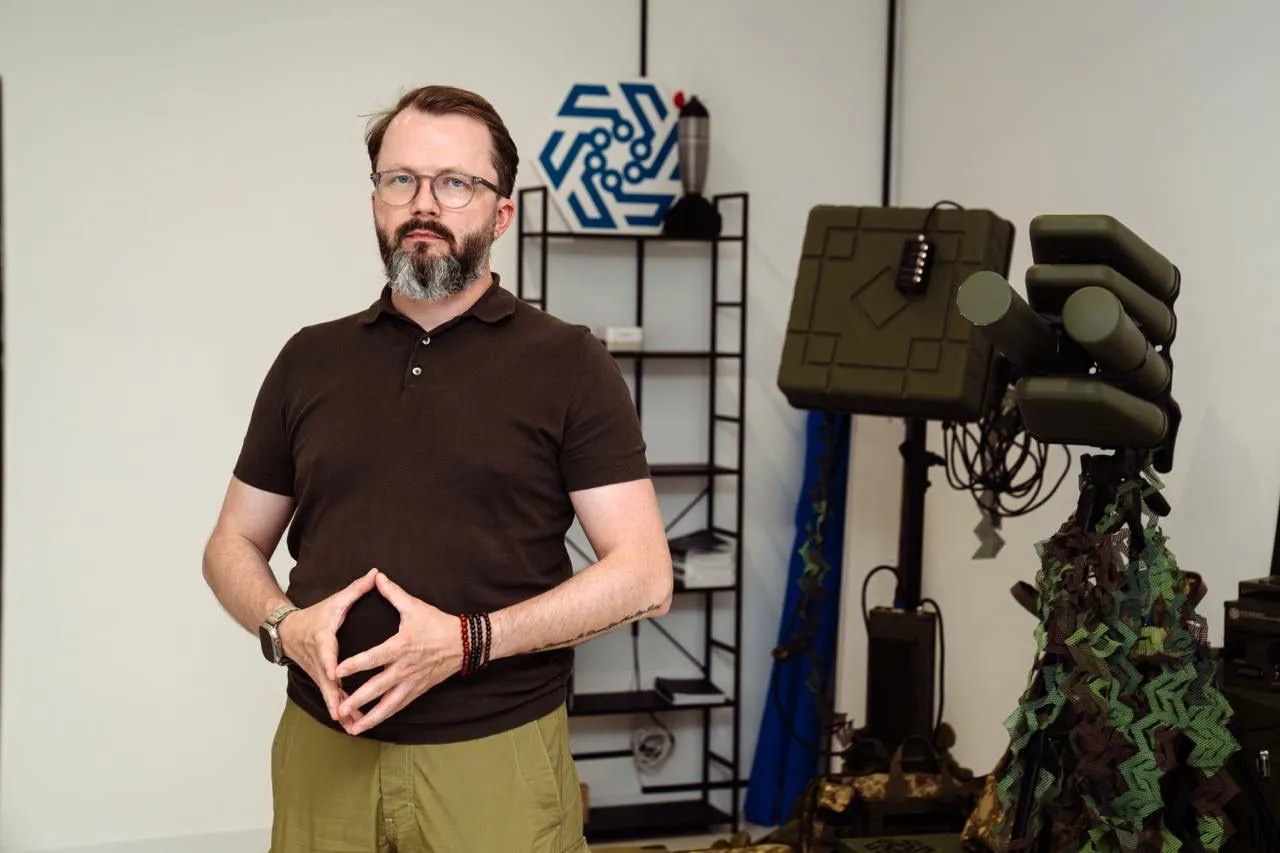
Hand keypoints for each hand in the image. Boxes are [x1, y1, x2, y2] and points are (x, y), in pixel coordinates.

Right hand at [278, 567, 377, 728]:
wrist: (288, 631)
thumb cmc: (315, 615)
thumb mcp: (335, 601)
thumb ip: (356, 589)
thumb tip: (375, 574)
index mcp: (322, 639)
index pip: (325, 652)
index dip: (329, 663)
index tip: (334, 674)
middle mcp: (320, 660)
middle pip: (327, 681)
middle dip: (335, 698)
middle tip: (344, 713)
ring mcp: (319, 673)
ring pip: (330, 694)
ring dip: (340, 709)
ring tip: (353, 726)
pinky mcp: (322, 680)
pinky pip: (332, 696)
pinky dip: (340, 710)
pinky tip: (352, 725)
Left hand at [333, 571, 462, 735]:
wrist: (465, 643)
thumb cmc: (437, 624)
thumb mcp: (415, 606)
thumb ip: (393, 593)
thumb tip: (377, 577)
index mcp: (401, 646)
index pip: (374, 657)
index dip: (355, 665)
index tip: (337, 671)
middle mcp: (405, 668)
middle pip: (378, 687)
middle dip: (358, 699)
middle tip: (340, 708)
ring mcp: (411, 682)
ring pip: (388, 704)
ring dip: (370, 717)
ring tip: (352, 728)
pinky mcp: (417, 690)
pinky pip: (398, 707)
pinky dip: (383, 717)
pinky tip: (369, 724)